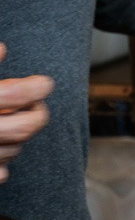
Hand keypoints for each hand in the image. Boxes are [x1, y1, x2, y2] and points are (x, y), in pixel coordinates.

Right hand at [0, 44, 52, 182]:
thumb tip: (4, 47)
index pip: (12, 96)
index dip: (33, 89)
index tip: (44, 84)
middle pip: (24, 128)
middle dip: (36, 114)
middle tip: (36, 103)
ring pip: (15, 149)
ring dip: (19, 134)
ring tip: (10, 120)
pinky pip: (0, 172)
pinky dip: (4, 159)